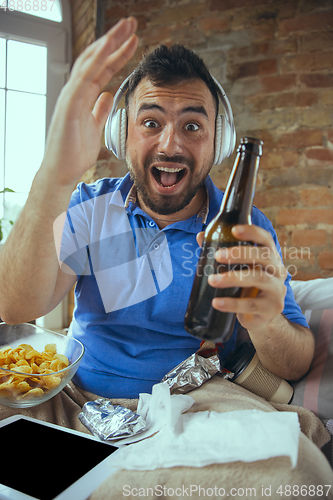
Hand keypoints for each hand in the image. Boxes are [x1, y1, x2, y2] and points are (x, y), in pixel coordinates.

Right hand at [42, 17, 137, 187]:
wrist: (62, 171)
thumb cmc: (74, 152)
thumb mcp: (94, 127)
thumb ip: (99, 110)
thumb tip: (108, 95)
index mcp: (82, 96)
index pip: (102, 69)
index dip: (117, 54)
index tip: (134, 41)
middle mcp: (75, 91)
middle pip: (96, 59)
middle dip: (114, 40)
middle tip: (132, 23)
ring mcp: (70, 96)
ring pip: (89, 62)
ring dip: (108, 43)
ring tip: (124, 28)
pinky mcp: (69, 104)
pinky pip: (83, 77)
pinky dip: (95, 61)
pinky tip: (108, 47)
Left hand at [198, 224, 287, 332]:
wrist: (259, 318)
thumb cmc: (247, 287)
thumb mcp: (238, 269)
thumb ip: (222, 253)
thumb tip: (201, 236)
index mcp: (270, 257)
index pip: (266, 239)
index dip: (252, 232)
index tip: (234, 230)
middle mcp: (278, 271)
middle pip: (265, 256)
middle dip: (241, 253)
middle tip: (218, 255)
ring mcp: (277, 290)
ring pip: (259, 278)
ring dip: (233, 278)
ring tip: (212, 280)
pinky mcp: (271, 308)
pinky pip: (251, 305)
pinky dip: (232, 303)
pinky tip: (217, 302)